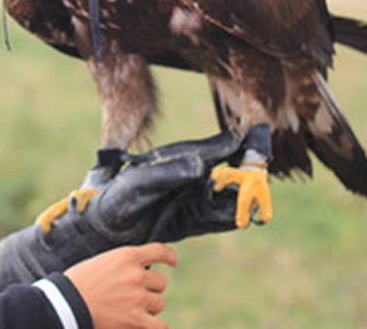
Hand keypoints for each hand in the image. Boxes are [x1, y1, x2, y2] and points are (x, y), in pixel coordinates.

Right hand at [65, 243, 176, 328]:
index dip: (169, 256)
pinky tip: (146, 324)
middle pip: (160, 283)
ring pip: (159, 303)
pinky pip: (160, 325)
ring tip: (129, 310)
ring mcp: (138, 297)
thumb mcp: (101, 262)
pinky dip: (155, 326)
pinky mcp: (136, 319)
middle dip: (149, 289)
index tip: (172, 262)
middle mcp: (136, 275)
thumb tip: (141, 275)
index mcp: (126, 256)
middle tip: (131, 296)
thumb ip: (123, 266)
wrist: (66, 304)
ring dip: (149, 307)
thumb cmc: (78, 283)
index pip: (159, 251)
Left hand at [84, 131, 243, 244]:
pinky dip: (228, 218)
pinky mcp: (191, 220)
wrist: (105, 230)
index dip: (235, 144)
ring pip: (224, 197)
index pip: (213, 149)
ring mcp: (192, 199)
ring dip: (239, 199)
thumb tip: (200, 167)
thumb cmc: (117, 198)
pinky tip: (240, 219)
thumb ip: (168, 174)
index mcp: (177, 160)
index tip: (257, 136)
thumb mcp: (139, 182)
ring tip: (254, 203)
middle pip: (225, 172)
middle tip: (261, 175)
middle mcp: (188, 177)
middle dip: (245, 173)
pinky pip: (215, 218)